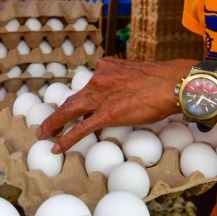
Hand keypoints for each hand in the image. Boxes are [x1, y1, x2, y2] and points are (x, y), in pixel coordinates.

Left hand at [36, 57, 192, 152]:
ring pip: (70, 111)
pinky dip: (67, 138)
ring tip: (44, 134)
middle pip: (73, 98)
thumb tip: (126, 87)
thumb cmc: (164, 79)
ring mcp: (101, 96)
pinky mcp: (107, 113)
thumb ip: (126, 76)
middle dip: (58, 113)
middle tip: (47, 125)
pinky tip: (57, 147)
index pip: (88, 86)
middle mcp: (100, 79)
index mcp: (107, 68)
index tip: (74, 107)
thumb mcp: (138, 71)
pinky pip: (81, 128)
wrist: (172, 83)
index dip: (79, 99)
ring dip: (54, 124)